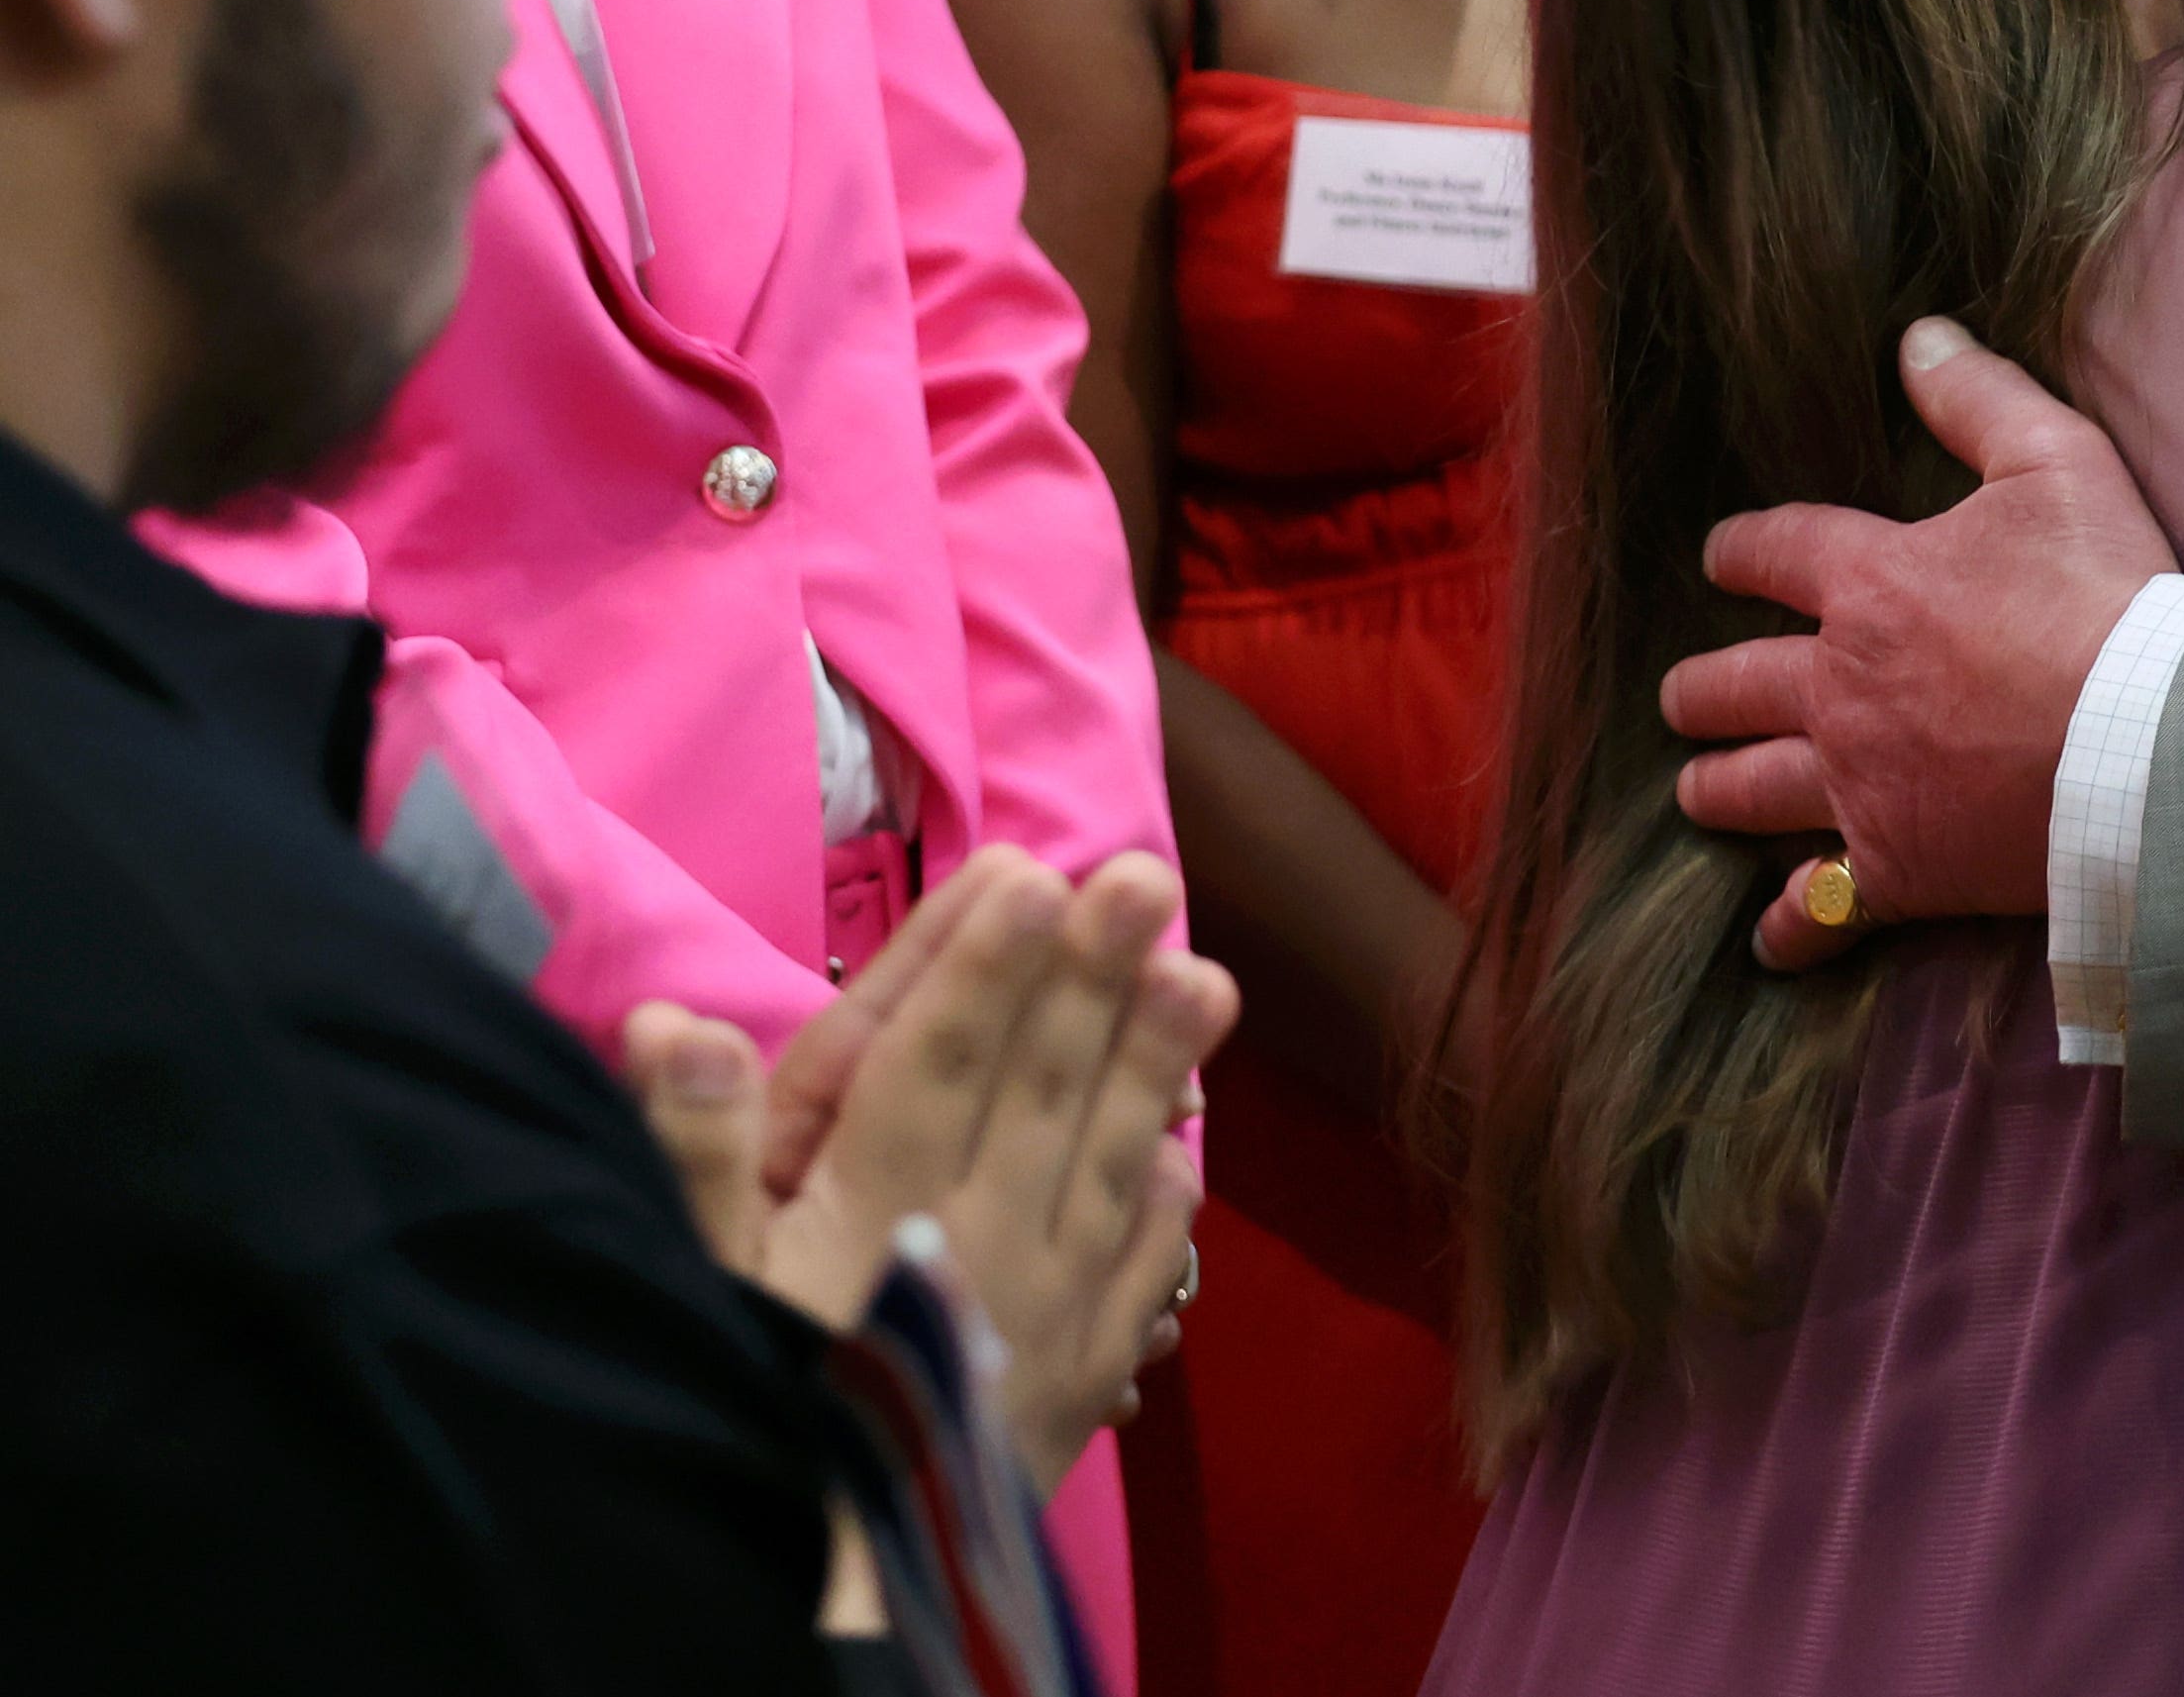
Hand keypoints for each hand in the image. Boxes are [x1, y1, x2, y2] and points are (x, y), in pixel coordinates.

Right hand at [628, 850, 1239, 1494]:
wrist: (830, 1612)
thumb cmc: (745, 1426)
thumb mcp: (689, 1294)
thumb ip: (693, 1157)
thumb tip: (676, 1023)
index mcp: (872, 1218)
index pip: (934, 1066)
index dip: (983, 970)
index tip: (1031, 878)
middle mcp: (976, 1247)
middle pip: (1040, 1091)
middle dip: (1092, 977)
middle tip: (1145, 873)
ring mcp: (1042, 1315)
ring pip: (1110, 1164)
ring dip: (1158, 1067)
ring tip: (1207, 975)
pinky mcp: (1076, 1385)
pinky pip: (1138, 1277)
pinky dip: (1166, 1208)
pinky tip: (1191, 1153)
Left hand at [1673, 316, 2175, 969]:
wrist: (2153, 741)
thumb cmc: (2112, 597)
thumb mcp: (2059, 464)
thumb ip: (1978, 398)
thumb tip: (1916, 333)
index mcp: (1869, 582)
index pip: (1769, 553)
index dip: (1738, 552)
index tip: (1724, 558)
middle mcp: (1836, 686)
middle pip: (1728, 685)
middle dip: (1699, 688)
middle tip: (1689, 694)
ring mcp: (1855, 783)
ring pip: (1744, 790)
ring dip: (1716, 786)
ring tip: (1703, 788)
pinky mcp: (1892, 867)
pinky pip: (1815, 908)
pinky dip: (1789, 926)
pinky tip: (1769, 939)